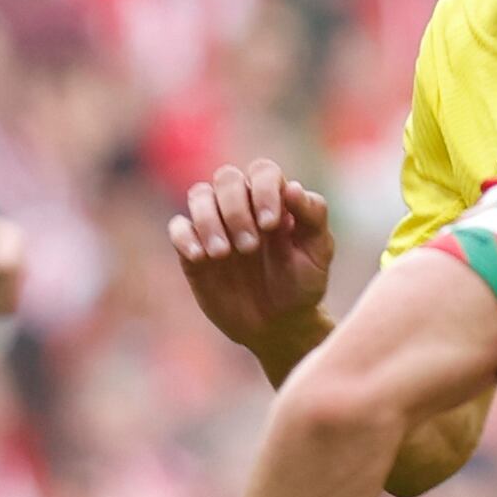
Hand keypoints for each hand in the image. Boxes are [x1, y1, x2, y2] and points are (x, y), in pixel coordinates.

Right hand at [167, 161, 336, 374]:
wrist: (278, 324)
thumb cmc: (302, 283)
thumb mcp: (318, 253)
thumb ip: (313, 216)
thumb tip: (292, 187)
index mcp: (273, 199)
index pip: (262, 171)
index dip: (264, 190)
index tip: (270, 225)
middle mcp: (242, 205)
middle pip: (227, 178)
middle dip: (236, 209)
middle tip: (250, 247)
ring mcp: (215, 225)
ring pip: (199, 195)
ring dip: (208, 219)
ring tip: (222, 253)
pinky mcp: (193, 249)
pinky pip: (178, 227)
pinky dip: (184, 237)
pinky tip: (200, 257)